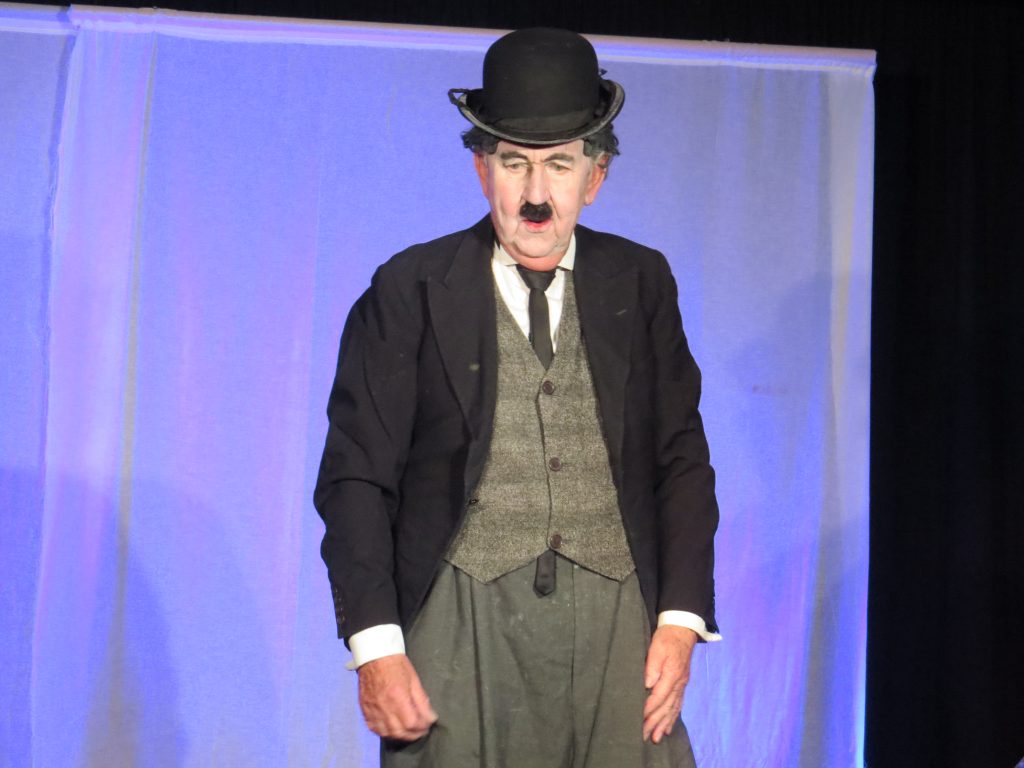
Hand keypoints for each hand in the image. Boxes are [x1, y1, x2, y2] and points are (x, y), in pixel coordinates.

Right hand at [358, 654, 437, 740]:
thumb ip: (422, 701)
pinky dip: (385, 732)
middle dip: (413, 734)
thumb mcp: (414, 679)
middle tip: (421, 730)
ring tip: (409, 731)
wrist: (374, 656)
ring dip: (400, 735)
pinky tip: (392, 729)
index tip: (428, 724)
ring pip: (387, 733)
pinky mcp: (365, 709)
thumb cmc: (396, 665)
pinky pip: (374, 728)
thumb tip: (430, 717)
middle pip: (400, 732)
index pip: (412, 723)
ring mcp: (372, 710)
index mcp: (398, 697)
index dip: (422, 727)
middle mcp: (384, 707)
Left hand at [642, 625, 696, 743]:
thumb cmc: (667, 638)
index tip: (638, 719)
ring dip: (663, 724)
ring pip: (673, 709)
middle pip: (666, 707)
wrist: (683, 629)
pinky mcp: (682, 684)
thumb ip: (652, 666)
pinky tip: (667, 727)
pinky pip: (678, 705)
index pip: (658, 696)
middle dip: (654, 722)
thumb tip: (648, 684)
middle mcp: (679, 683)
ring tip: (655, 737)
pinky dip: (672, 718)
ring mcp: (682, 685)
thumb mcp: (657, 647)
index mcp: (672, 675)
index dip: (648, 709)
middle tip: (643, 735)